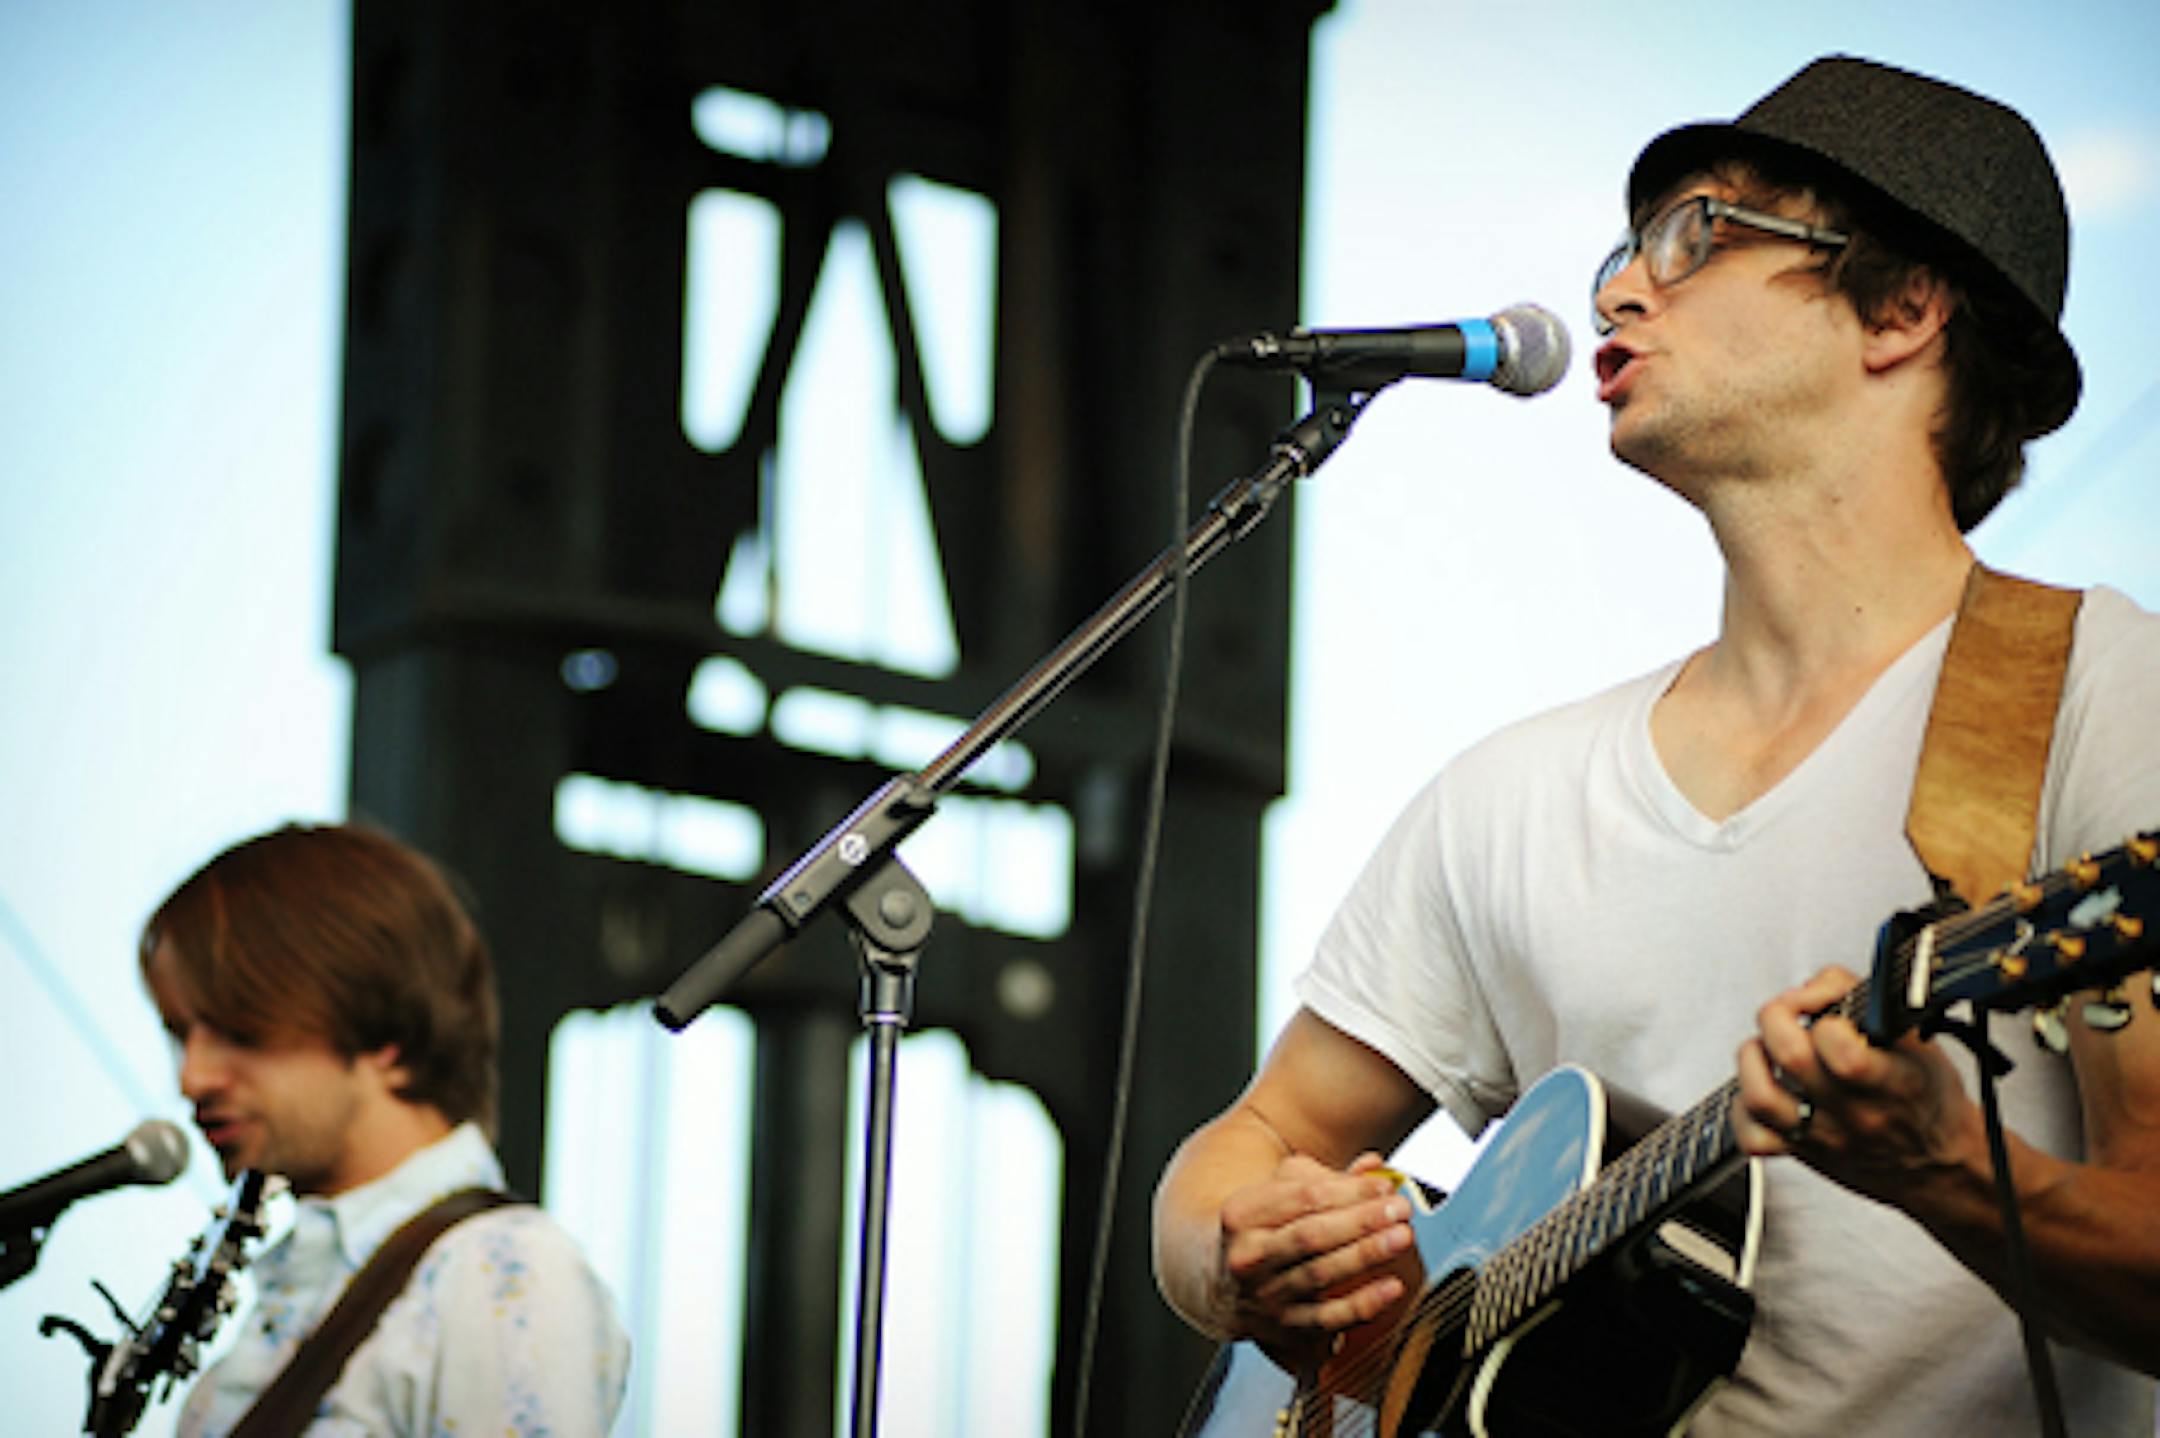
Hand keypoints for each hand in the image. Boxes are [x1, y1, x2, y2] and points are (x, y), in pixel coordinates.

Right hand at [1212, 1151, 1417, 1366]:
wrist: (1222, 1288)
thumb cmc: (1262, 1232)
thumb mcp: (1278, 1197)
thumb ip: (1327, 1179)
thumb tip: (1375, 1165)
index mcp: (1242, 1214)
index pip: (1303, 1197)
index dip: (1350, 1191)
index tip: (1386, 1186)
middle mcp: (1248, 1256)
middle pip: (1311, 1235)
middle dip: (1361, 1220)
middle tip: (1400, 1209)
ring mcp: (1265, 1295)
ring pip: (1320, 1275)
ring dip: (1366, 1255)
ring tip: (1402, 1237)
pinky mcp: (1285, 1328)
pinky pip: (1328, 1319)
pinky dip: (1362, 1304)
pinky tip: (1391, 1287)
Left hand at [1733, 964, 1984, 1204]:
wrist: (1940, 1164)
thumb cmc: (1924, 1095)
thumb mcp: (1917, 1038)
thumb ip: (1863, 997)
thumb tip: (1811, 987)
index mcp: (1894, 1081)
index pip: (1843, 1049)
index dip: (1825, 1017)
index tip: (1828, 1009)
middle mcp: (1857, 1113)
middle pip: (1792, 1057)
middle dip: (1778, 1017)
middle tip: (1788, 1013)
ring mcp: (1827, 1137)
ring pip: (1760, 1097)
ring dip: (1752, 1058)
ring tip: (1766, 1047)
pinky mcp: (1803, 1154)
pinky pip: (1752, 1138)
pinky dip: (1743, 1109)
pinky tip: (1764, 1086)